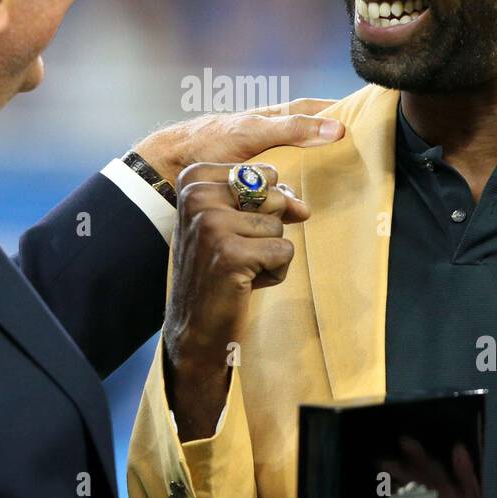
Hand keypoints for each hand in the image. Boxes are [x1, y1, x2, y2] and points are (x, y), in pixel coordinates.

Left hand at [133, 98, 342, 187]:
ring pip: (290, 167)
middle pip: (302, 139)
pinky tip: (295, 207)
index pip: (307, 110)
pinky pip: (275, 190)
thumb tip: (337, 129)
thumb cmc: (208, 144)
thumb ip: (293, 130)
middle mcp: (262, 138)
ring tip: (329, 187)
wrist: (168, 168)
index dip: (332, 110)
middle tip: (354, 154)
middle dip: (325, 145)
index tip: (361, 113)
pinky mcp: (245, 186)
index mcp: (266, 119)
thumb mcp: (254, 133)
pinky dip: (287, 196)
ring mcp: (254, 162)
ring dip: (306, 177)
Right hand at [163, 162, 308, 440]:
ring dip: (269, 254)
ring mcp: (211, 223)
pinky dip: (273, 273)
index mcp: (193, 178)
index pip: (264, 173)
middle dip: (267, 230)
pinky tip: (244, 284)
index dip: (263, 206)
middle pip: (274, 196)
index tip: (232, 229)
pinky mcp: (230, 253)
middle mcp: (198, 196)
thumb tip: (302, 207)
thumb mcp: (235, 222)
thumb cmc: (217, 269)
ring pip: (280, 226)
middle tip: (236, 253)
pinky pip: (284, 251)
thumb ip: (269, 200)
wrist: (195, 324)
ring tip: (239, 269)